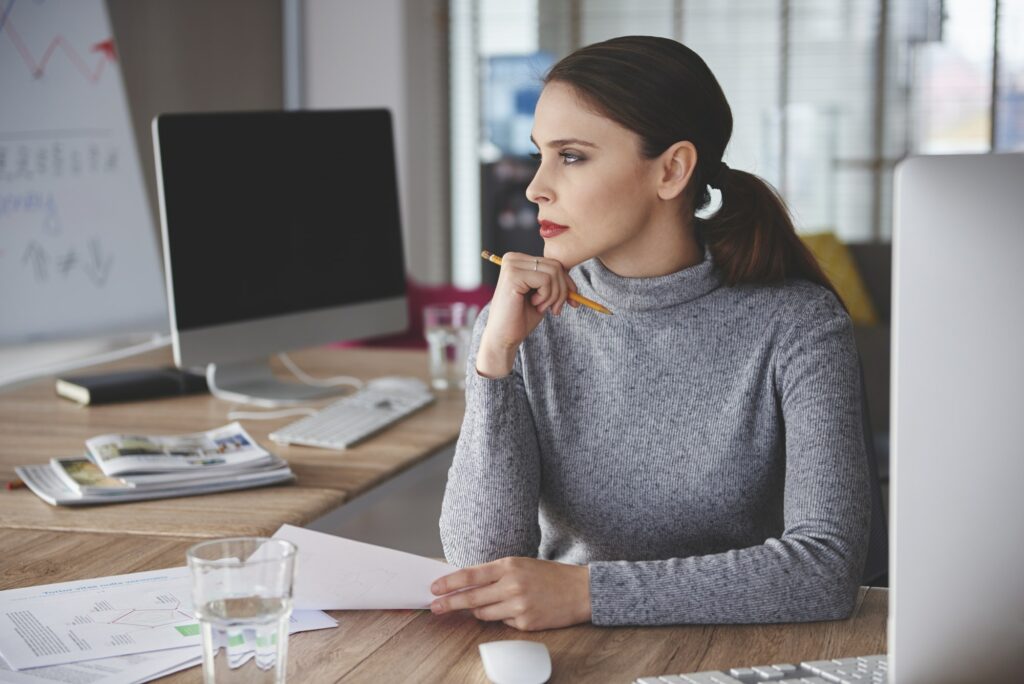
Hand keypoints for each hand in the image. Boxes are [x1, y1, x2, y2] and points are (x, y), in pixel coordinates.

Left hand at [429, 557, 590, 630]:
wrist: (581, 590)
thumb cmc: (550, 575)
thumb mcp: (521, 565)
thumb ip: (496, 574)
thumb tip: (467, 586)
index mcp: (509, 565)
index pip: (470, 575)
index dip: (449, 582)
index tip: (434, 588)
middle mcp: (512, 584)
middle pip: (471, 598)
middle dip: (450, 603)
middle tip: (434, 607)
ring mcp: (519, 605)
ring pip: (483, 614)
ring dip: (478, 612)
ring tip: (489, 605)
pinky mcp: (526, 622)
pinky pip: (503, 624)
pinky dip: (504, 618)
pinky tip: (518, 610)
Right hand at [476, 253, 578, 377]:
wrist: (503, 337)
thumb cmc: (521, 318)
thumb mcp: (543, 296)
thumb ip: (555, 283)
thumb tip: (574, 283)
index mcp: (519, 260)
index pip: (554, 263)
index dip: (566, 283)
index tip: (571, 302)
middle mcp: (513, 258)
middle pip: (556, 266)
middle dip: (562, 290)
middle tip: (555, 309)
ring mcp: (512, 265)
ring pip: (553, 272)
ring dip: (554, 295)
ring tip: (542, 307)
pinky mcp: (513, 275)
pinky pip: (545, 280)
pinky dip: (546, 296)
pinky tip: (534, 304)